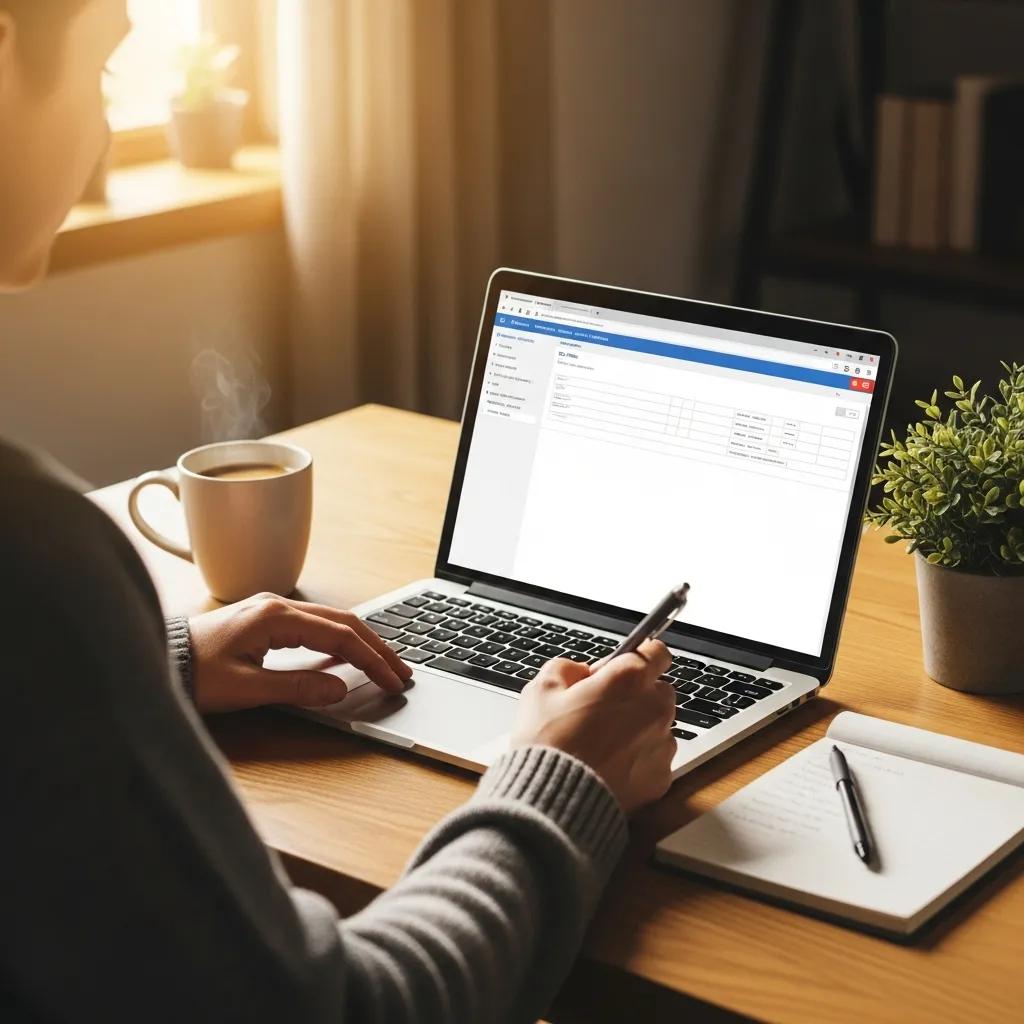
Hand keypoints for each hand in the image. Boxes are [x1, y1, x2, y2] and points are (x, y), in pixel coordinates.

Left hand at [187, 593, 411, 713]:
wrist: (152, 659)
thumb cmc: (191, 674)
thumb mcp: (245, 688)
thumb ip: (296, 687)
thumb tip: (339, 689)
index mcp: (275, 617)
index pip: (340, 636)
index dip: (372, 659)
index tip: (393, 680)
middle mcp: (277, 606)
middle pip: (343, 621)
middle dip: (377, 647)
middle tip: (403, 670)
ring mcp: (271, 609)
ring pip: (332, 620)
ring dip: (362, 641)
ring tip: (386, 662)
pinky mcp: (265, 619)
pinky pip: (315, 624)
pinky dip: (340, 638)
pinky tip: (349, 653)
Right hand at [510, 640, 675, 813]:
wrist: (554, 802)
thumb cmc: (548, 745)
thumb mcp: (541, 689)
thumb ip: (567, 668)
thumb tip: (580, 672)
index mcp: (628, 680)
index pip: (656, 652)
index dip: (637, 656)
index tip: (625, 665)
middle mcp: (653, 709)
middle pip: (659, 689)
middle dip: (636, 694)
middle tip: (602, 708)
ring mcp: (661, 745)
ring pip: (658, 725)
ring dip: (638, 727)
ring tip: (601, 742)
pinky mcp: (661, 778)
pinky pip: (655, 758)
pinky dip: (639, 758)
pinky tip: (609, 764)